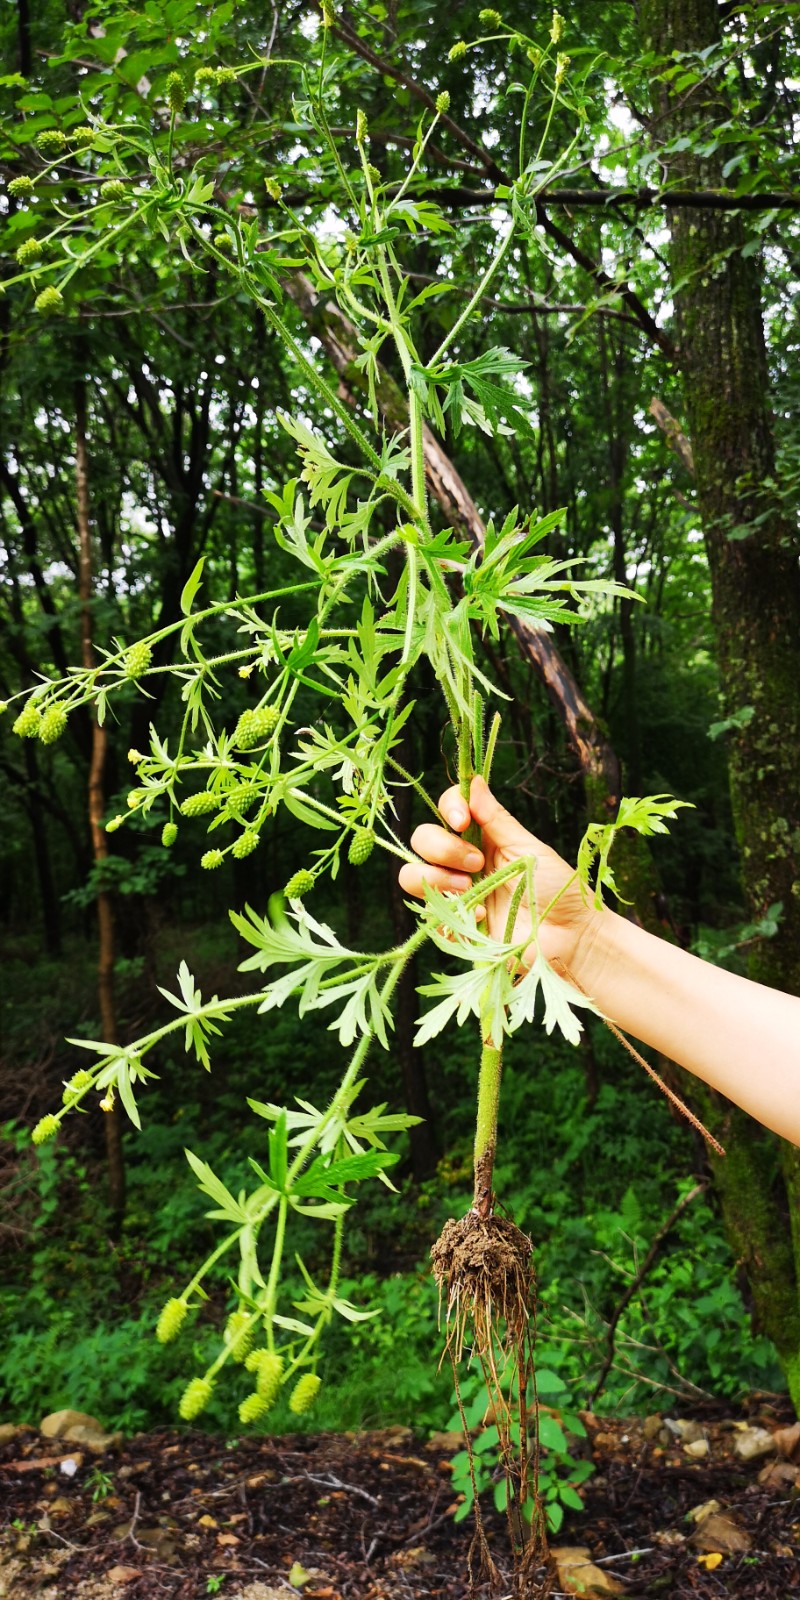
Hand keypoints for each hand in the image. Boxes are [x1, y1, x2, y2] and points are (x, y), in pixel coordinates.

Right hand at [398, 775, 600, 977]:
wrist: (570, 936)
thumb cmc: (557, 888)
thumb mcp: (528, 848)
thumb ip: (496, 819)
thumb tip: (473, 780)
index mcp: (482, 837)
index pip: (447, 810)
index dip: (447, 809)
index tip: (461, 821)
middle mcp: (463, 862)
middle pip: (422, 840)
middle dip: (442, 848)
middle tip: (477, 863)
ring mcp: (457, 894)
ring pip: (412, 876)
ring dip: (436, 878)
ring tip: (469, 889)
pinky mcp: (456, 926)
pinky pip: (430, 916)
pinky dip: (451, 914)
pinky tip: (482, 918)